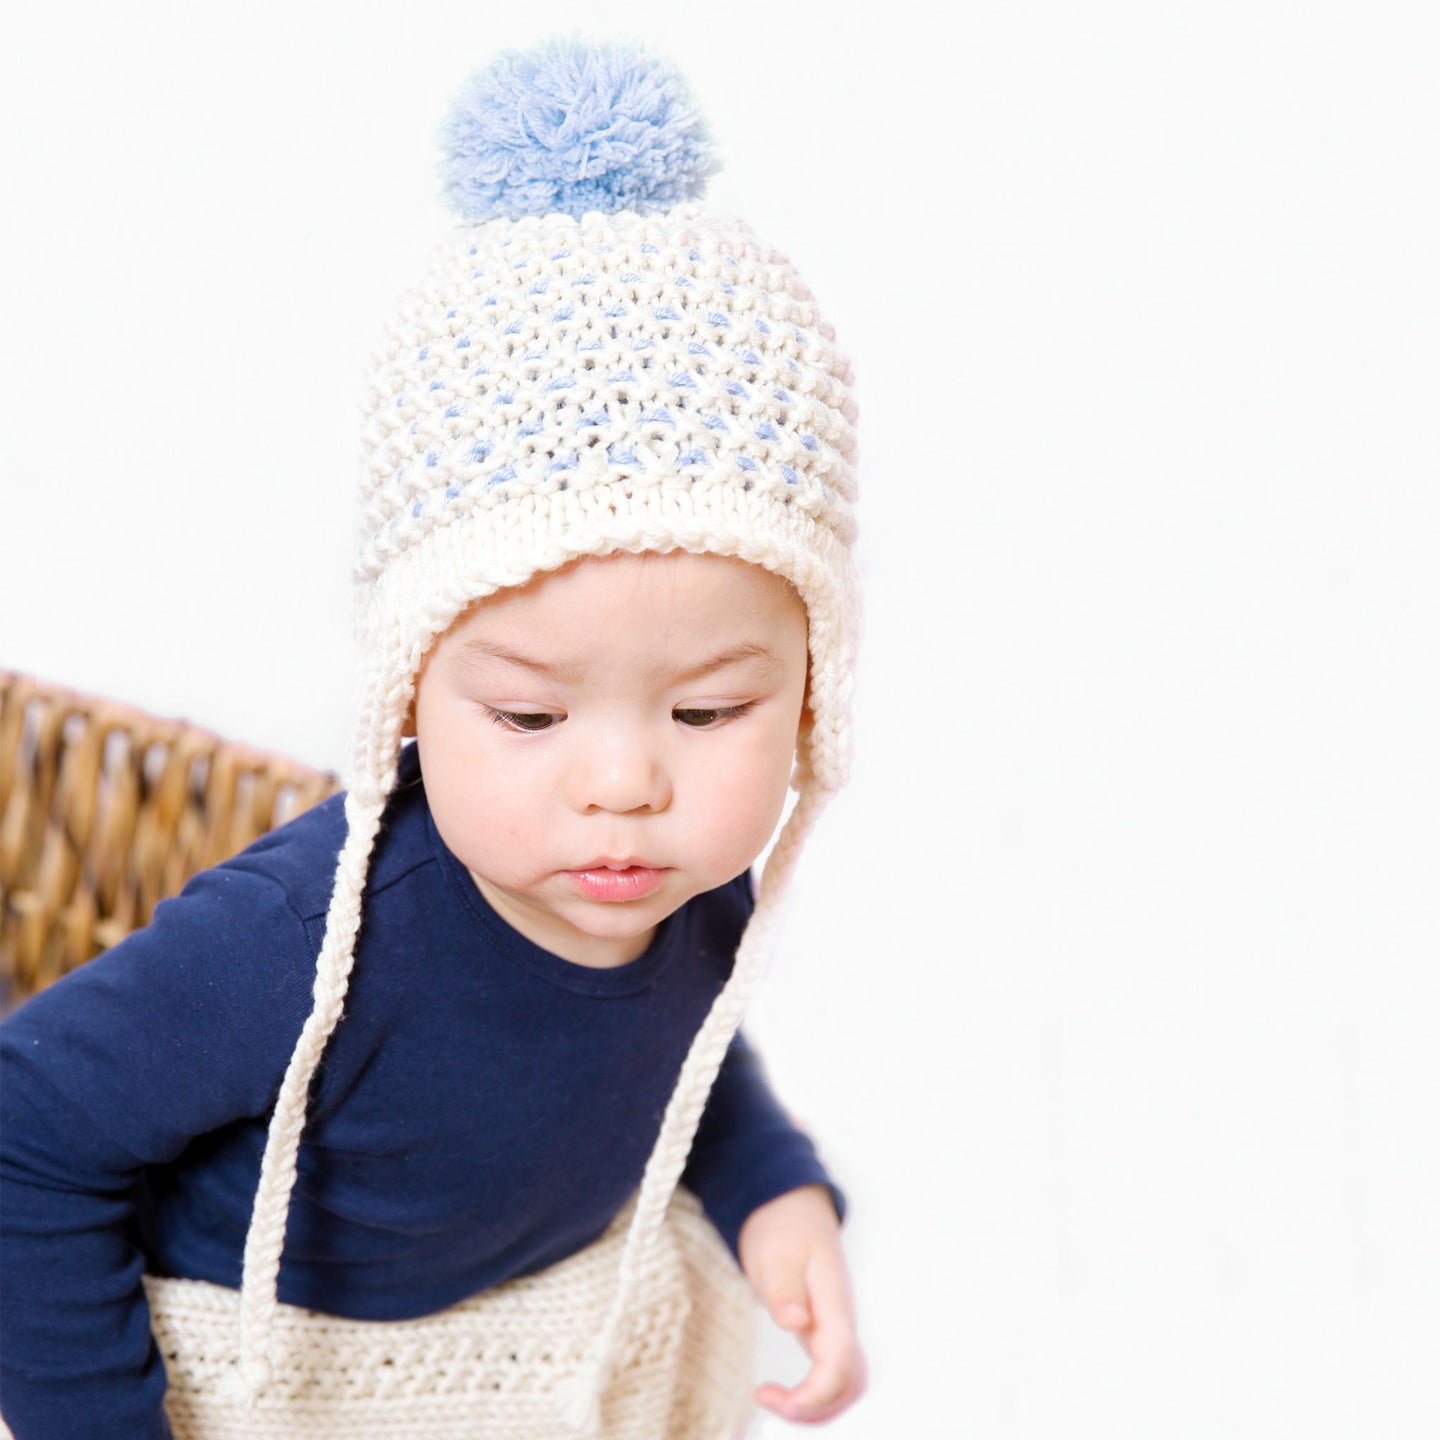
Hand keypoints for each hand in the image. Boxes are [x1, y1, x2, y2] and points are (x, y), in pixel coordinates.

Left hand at [737, 1184, 865, 1423]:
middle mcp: (840, 1321)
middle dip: (816, 1408)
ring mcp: (833, 1327)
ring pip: (845, 1383)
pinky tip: (784, 1393)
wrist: (792, 1205)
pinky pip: (831, 1374)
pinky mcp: (822, 1330)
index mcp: (833, 1303)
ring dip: (816, 1405)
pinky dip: (813, 1394)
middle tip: (769, 1399)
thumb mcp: (776, 1251)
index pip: (839, 1363)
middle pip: (850, 1383)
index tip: (776, 1398)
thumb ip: (785, 1288)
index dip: (814, 1393)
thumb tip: (796, 1322)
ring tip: (773, 1399)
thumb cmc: (784, 1226)